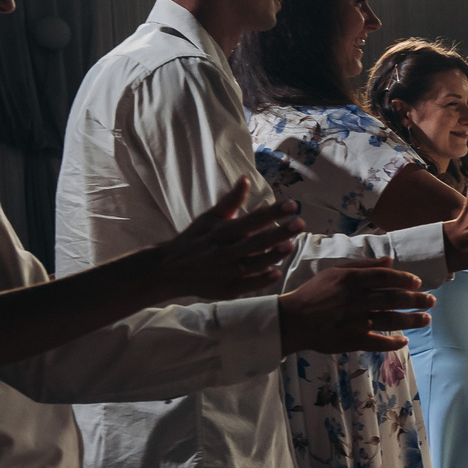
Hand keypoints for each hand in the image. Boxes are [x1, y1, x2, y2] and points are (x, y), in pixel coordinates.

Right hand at [141, 177, 299, 300]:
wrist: (168, 270)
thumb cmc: (194, 240)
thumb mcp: (210, 218)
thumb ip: (231, 201)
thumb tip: (245, 178)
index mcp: (222, 231)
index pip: (252, 220)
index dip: (273, 212)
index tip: (292, 204)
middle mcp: (225, 251)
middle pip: (256, 242)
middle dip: (279, 232)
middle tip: (299, 222)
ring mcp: (226, 271)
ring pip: (254, 264)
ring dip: (272, 256)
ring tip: (290, 245)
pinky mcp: (227, 289)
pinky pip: (246, 285)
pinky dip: (260, 280)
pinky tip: (276, 272)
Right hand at [278, 263, 435, 353]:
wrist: (291, 320)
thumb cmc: (314, 293)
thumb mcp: (334, 273)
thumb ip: (363, 266)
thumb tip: (390, 261)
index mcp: (349, 281)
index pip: (384, 277)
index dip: (404, 279)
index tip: (418, 282)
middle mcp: (353, 300)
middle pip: (392, 299)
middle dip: (416, 300)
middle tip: (431, 301)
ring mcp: (352, 322)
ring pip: (389, 320)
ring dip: (411, 320)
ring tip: (426, 319)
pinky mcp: (349, 341)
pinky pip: (376, 343)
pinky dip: (392, 343)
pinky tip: (404, 342)